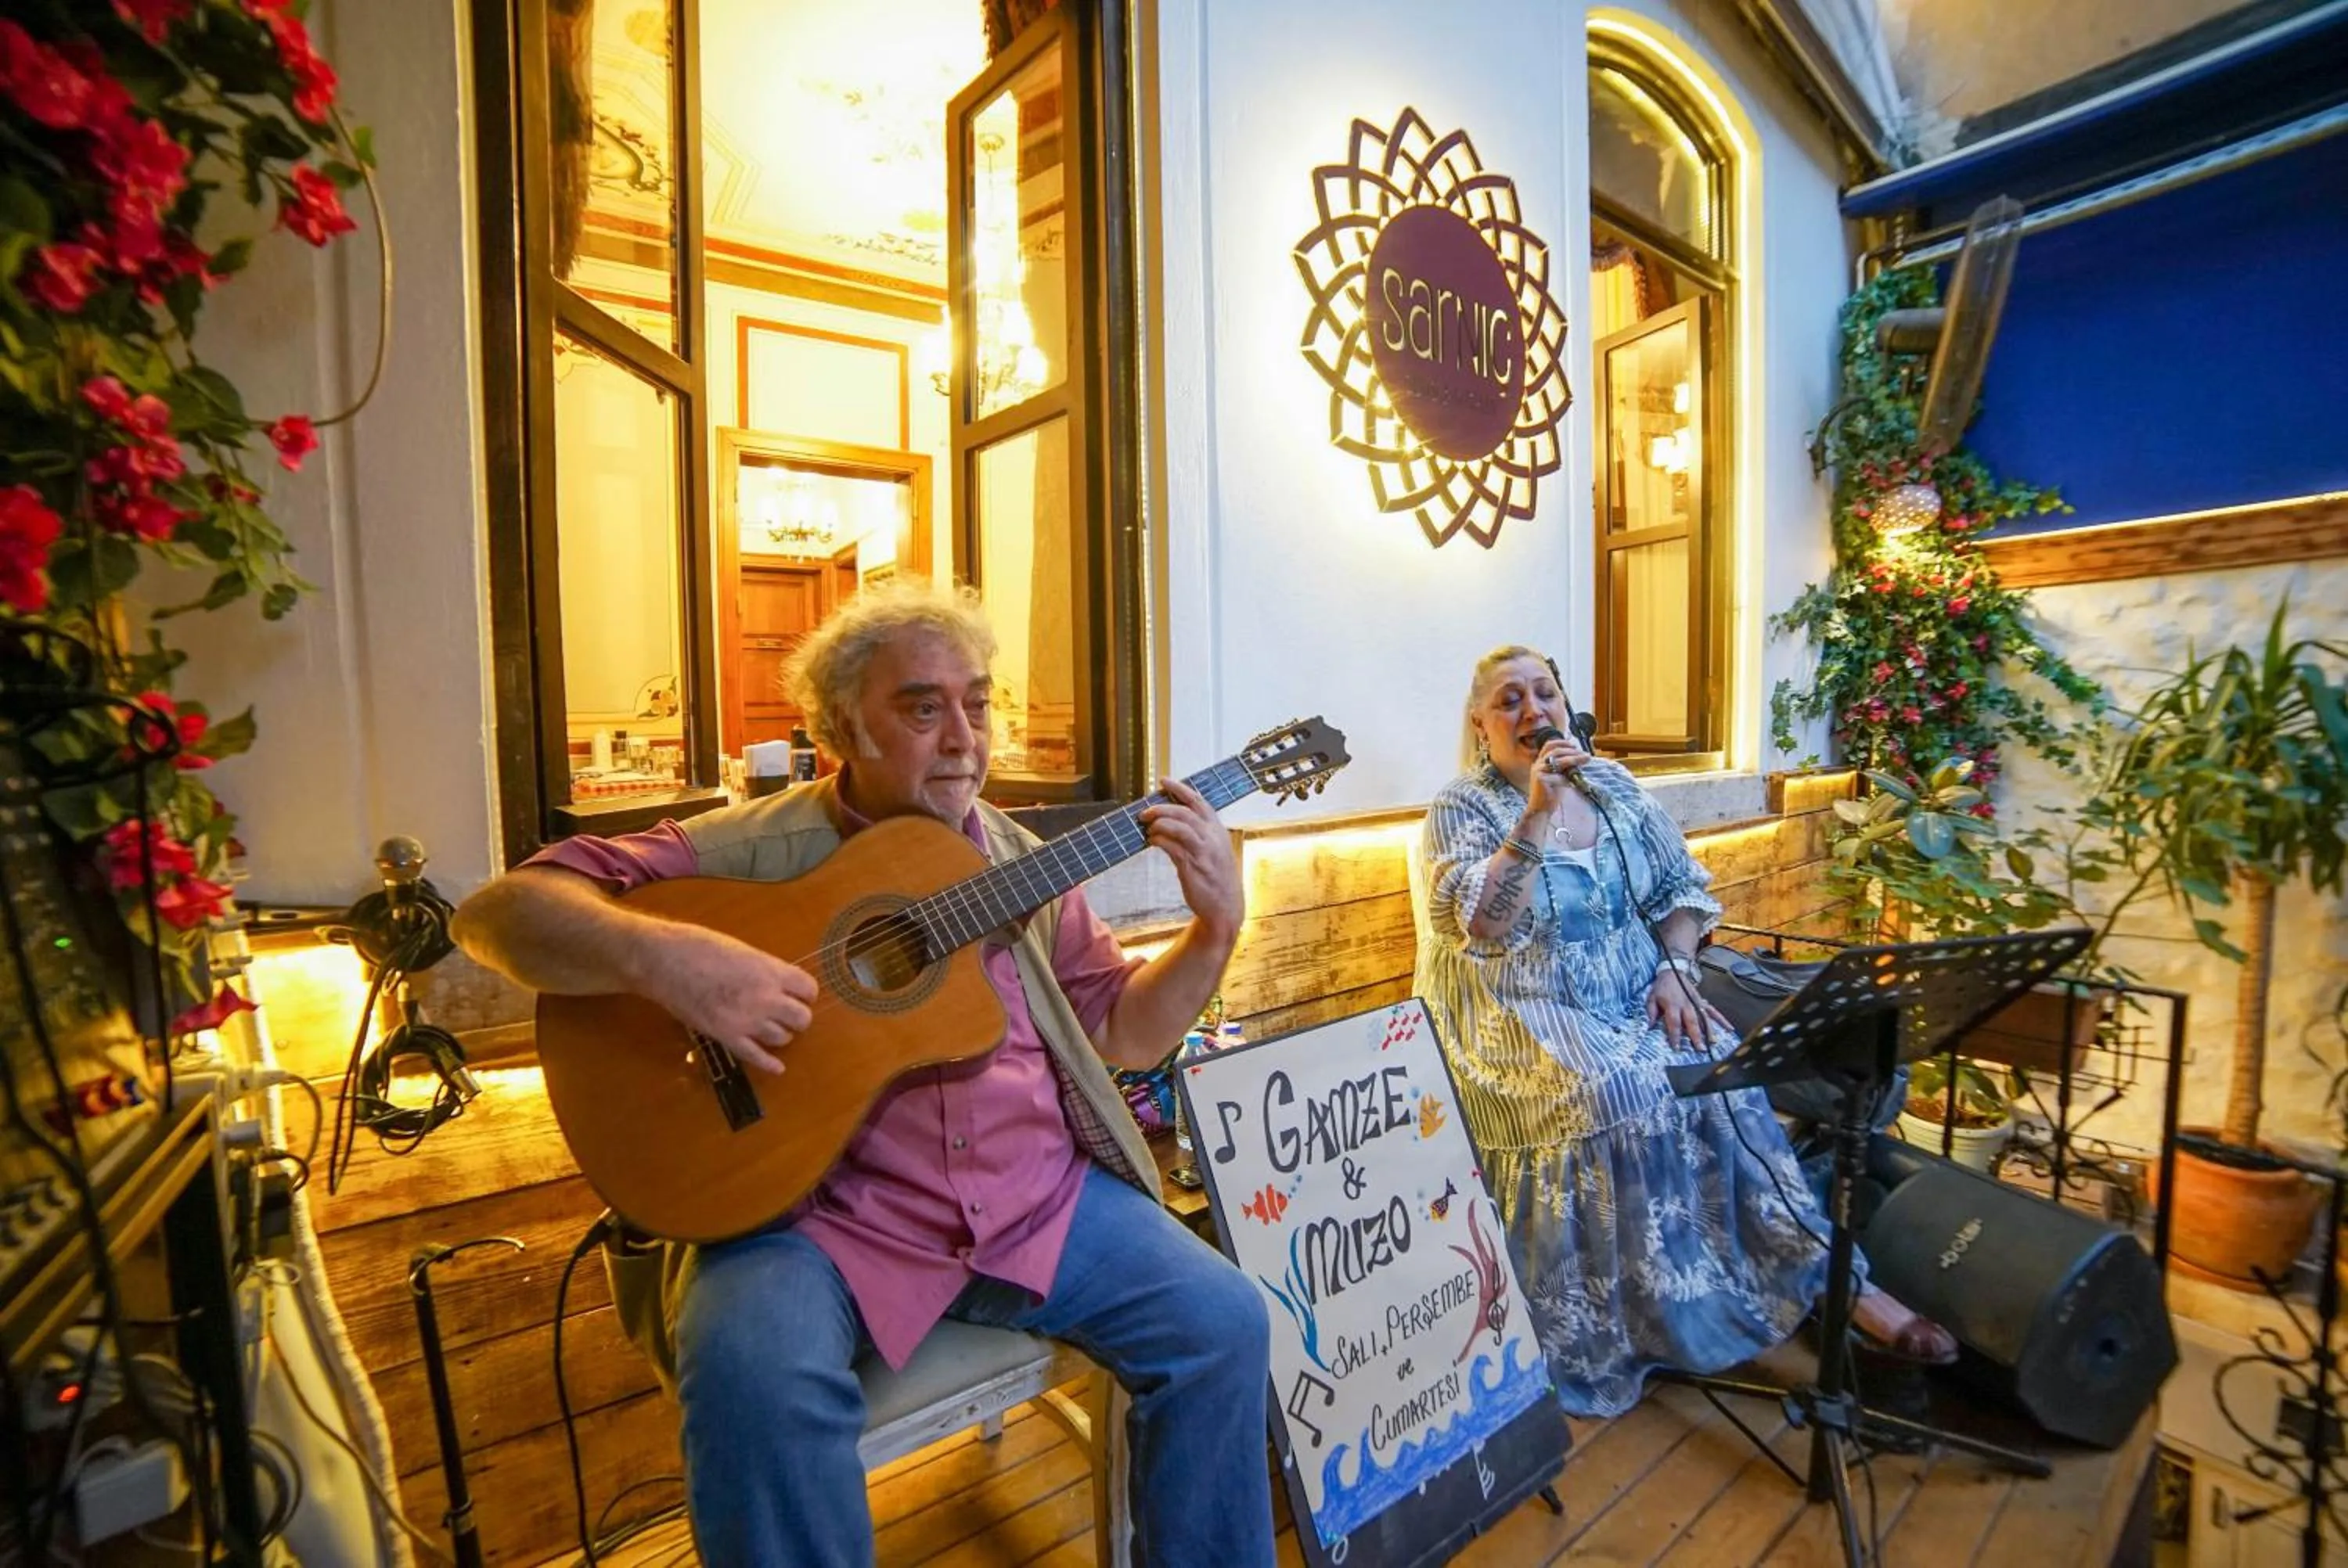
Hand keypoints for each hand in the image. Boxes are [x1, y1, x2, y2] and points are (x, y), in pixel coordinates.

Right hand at [634, 923, 816, 1074]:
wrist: (665, 962)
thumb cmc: (701, 947)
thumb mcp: (743, 951)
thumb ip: (765, 969)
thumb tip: (779, 982)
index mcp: (771, 971)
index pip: (808, 989)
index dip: (804, 992)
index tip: (798, 993)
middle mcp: (766, 998)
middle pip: (802, 1018)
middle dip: (797, 1016)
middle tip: (786, 1013)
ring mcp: (747, 1021)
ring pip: (783, 1038)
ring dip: (779, 1033)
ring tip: (770, 1027)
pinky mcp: (727, 1037)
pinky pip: (757, 1057)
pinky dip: (770, 1064)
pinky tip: (777, 1067)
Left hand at [1139, 776, 1242, 943]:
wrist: (1225, 907)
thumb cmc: (1216, 878)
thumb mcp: (1214, 850)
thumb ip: (1198, 834)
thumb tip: (1171, 819)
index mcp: (1218, 830)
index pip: (1199, 801)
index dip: (1180, 789)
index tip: (1164, 781)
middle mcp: (1213, 837)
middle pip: (1185, 811)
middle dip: (1161, 808)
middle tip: (1144, 812)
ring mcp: (1203, 851)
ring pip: (1178, 826)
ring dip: (1159, 823)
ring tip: (1147, 827)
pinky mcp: (1192, 866)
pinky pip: (1172, 846)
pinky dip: (1159, 840)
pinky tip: (1152, 841)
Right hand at [1524, 734, 1591, 818]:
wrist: (1540, 809)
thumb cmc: (1550, 795)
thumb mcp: (1559, 777)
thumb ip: (1565, 768)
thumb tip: (1580, 759)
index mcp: (1541, 762)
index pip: (1549, 745)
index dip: (1562, 742)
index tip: (1575, 746)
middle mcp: (1538, 764)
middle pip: (1555, 750)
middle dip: (1572, 751)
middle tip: (1585, 755)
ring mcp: (1538, 771)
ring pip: (1558, 760)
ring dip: (1574, 759)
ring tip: (1585, 759)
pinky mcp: (1540, 779)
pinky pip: (1559, 776)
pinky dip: (1568, 779)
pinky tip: (1574, 783)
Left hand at [1646, 968, 1729, 1053]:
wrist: (1672, 972)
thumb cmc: (1661, 988)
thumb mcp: (1651, 999)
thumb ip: (1651, 1013)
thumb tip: (1649, 1027)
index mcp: (1672, 1005)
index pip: (1674, 1023)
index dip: (1675, 1035)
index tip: (1676, 1047)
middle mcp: (1686, 1005)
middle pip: (1692, 1022)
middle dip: (1696, 1036)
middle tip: (1700, 1049)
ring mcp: (1696, 1003)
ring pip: (1704, 1018)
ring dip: (1709, 1031)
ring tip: (1713, 1043)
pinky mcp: (1702, 1001)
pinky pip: (1713, 1011)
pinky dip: (1722, 1020)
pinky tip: (1729, 1029)